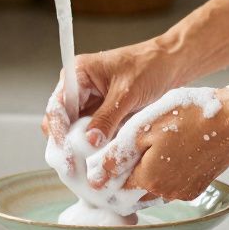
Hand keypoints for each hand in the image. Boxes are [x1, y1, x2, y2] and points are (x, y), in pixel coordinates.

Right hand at [41, 40, 184, 175]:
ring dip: (77, 145)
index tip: (64, 151)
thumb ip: (107, 117)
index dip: (57, 130)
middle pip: (62, 119)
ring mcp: (90, 100)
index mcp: (78, 73)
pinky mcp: (103, 112)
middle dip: (64, 142)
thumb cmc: (150, 66)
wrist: (171, 64)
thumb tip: (89, 140)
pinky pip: (92, 131)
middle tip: (70, 165)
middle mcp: (79, 87)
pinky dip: (93, 144)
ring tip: (81, 166)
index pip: (58, 105)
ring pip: (75, 128)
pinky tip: (96, 158)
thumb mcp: (127, 93)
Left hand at [91, 88, 228, 201]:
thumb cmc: (189, 116)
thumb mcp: (143, 129)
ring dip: (146, 174)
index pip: (116, 189)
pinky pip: (172, 185)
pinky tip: (169, 150)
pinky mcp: (198, 186)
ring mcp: (184, 191)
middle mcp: (166, 193)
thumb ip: (117, 156)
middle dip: (126, 176)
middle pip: (134, 193)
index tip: (105, 162)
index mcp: (148, 180)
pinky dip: (165, 173)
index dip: (107, 176)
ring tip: (149, 146)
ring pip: (153, 189)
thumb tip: (96, 178)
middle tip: (127, 151)